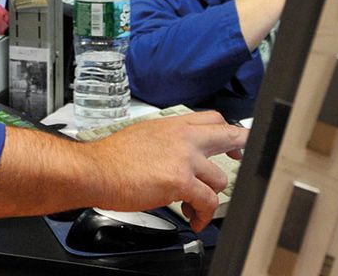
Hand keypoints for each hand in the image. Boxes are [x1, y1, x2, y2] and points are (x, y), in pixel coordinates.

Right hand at [84, 111, 247, 230]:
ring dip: (211, 197)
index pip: (211, 119)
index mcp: (173, 125)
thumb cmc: (111, 157)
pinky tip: (194, 218)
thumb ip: (165, 140)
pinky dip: (204, 215)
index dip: (226, 131)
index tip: (231, 141)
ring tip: (195, 206)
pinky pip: (209, 201)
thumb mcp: (142, 134)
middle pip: (227, 136)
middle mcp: (183, 138)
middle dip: (240, 148)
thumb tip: (173, 152)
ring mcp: (185, 158)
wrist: (96, 170)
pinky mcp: (181, 181)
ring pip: (220, 178)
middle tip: (241, 159)